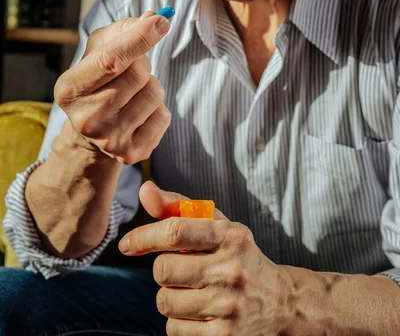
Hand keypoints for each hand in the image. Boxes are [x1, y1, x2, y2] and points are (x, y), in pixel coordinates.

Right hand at [54, 12, 170, 164]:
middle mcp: (86, 118)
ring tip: (133, 93)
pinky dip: (157, 108)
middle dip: (142, 62)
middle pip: (138, 73)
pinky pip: (164, 116)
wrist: (93, 131)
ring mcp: (109, 139)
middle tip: (130, 70)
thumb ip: (123, 30)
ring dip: (151, 85)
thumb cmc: (99, 80)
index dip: (139, 38)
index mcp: (70, 89)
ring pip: (155, 92)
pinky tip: (139, 113)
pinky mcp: (132, 152)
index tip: (162, 21)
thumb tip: (154, 18)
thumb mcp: (98, 51)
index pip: (110, 60)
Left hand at [119, 182, 293, 334]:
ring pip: (165, 301)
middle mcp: (232, 269)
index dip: (143, 236)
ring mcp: (228, 306)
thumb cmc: (238, 256)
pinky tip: (200, 313)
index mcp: (230, 236)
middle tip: (181, 270)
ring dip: (170, 296)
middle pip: (163, 270)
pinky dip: (179, 322)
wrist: (281, 303)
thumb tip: (144, 189)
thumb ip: (178, 207)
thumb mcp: (217, 226)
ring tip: (192, 292)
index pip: (175, 231)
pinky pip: (174, 329)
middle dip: (164, 270)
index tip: (127, 244)